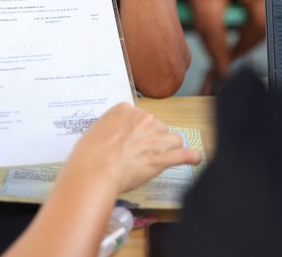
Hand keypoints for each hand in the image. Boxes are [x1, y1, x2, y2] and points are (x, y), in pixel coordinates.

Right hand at [62, 103, 201, 194]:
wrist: (94, 171)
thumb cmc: (87, 155)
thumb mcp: (93, 133)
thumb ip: (108, 131)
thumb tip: (112, 139)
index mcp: (124, 110)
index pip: (139, 116)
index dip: (137, 130)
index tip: (133, 139)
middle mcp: (142, 119)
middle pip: (158, 126)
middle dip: (153, 139)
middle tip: (140, 154)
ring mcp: (154, 137)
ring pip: (173, 139)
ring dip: (169, 148)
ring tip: (160, 159)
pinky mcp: (162, 156)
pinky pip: (185, 154)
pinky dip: (191, 157)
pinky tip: (194, 159)